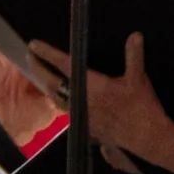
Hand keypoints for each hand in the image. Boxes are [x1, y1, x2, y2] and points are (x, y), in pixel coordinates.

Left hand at [31, 33, 169, 153]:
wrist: (143, 137)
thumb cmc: (140, 108)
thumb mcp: (138, 79)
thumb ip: (134, 56)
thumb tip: (134, 36)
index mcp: (92, 86)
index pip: (65, 66)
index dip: (48, 54)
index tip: (34, 45)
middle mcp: (80, 100)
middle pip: (52, 84)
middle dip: (39, 69)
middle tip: (30, 57)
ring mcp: (80, 114)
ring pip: (56, 98)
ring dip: (46, 85)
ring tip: (41, 75)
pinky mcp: (84, 125)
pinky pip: (65, 108)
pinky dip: (59, 98)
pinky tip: (62, 96)